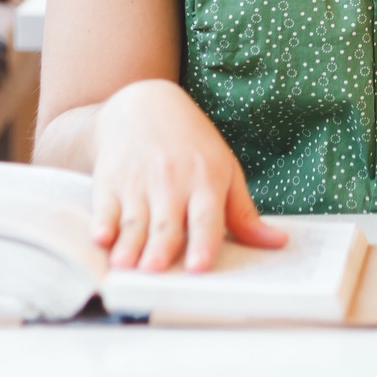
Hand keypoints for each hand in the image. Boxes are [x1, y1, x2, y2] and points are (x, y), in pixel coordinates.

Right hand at [89, 78, 286, 272]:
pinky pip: (105, 207)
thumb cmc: (192, 145)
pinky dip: (101, 223)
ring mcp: (139, 181)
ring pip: (135, 220)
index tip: (199, 266)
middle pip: (167, 223)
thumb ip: (244, 213)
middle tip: (155, 271)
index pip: (206, 217)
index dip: (202, 242)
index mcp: (206, 180)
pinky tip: (98, 238)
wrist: (144, 104)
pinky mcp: (110, 181)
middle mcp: (172, 181)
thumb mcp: (225, 169)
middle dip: (160, 247)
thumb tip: (277, 242)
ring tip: (124, 266)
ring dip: (129, 245)